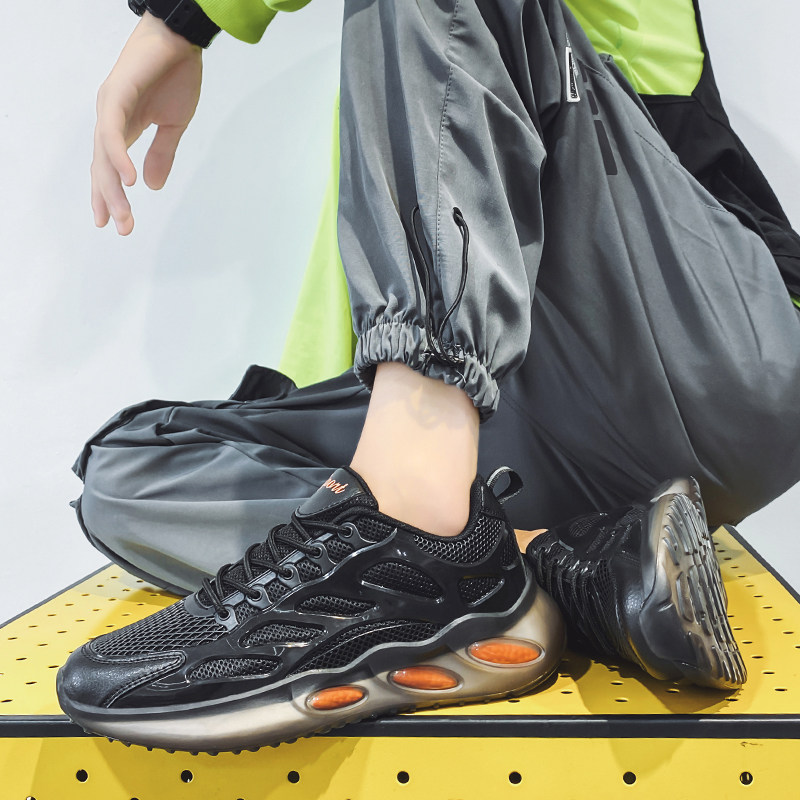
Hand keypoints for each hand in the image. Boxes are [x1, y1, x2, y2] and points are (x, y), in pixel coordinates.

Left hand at [92, 12, 202, 234]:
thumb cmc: (177, 76)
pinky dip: (118, 158)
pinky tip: (130, 181)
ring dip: (113, 188)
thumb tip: (151, 186)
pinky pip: (112, 134)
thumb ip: (162, 154)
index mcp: (123, 127)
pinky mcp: (116, 96)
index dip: (109, 195)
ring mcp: (110, 108)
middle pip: (103, 168)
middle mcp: (110, 119)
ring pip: (105, 156)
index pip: (109, 168)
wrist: (181, 40)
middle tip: (122, 228)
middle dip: (111, 200)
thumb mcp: (173, 125)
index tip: (112, 223)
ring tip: (124, 215)